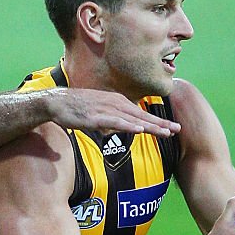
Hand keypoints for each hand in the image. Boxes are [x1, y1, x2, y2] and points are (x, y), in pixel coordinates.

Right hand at [45, 88, 180, 137]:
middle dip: (160, 123)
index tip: (172, 128)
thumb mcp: (99, 113)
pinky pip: (115, 122)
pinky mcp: (96, 117)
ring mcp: (106, 110)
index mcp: (117, 102)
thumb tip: (119, 128)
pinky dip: (128, 126)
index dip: (157, 121)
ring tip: (165, 132)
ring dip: (149, 126)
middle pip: (142, 116)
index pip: (141, 114)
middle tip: (178, 129)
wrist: (57, 102)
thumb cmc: (76, 108)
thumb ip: (112, 120)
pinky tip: (139, 130)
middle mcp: (115, 103)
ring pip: (132, 119)